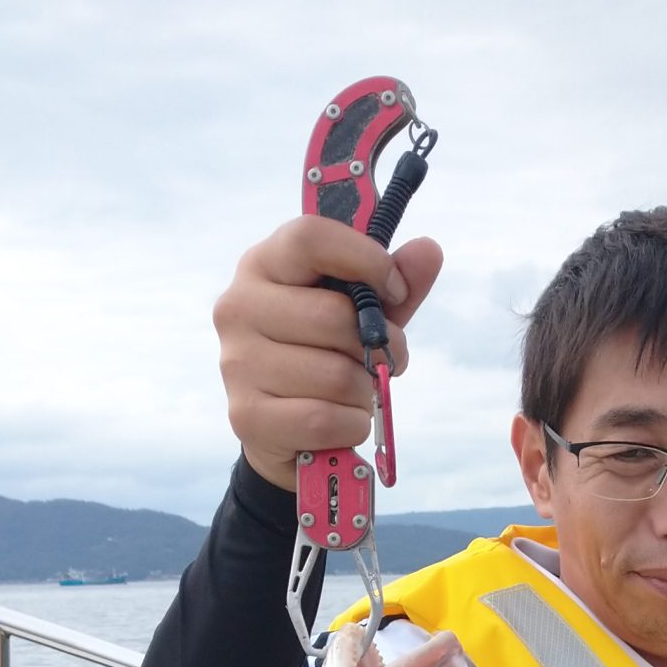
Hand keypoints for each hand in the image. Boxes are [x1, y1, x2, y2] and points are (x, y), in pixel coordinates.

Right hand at [213, 218, 443, 492]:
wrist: (283, 428)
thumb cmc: (323, 354)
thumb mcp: (362, 312)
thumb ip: (394, 281)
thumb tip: (429, 250)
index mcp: (263, 264)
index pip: (311, 238)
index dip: (366, 261)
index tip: (395, 289)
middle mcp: (239, 306)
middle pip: (334, 316)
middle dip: (378, 346)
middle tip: (381, 359)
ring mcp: (238, 362)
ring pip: (336, 376)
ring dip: (364, 392)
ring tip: (353, 393)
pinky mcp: (247, 416)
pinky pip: (324, 419)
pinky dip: (351, 425)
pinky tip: (342, 421)